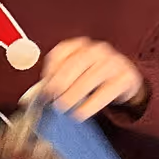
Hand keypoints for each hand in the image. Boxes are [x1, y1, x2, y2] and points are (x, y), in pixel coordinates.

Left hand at [30, 38, 147, 120]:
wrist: (123, 79)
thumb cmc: (90, 76)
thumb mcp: (72, 74)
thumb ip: (54, 81)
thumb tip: (33, 99)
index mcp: (79, 45)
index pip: (61, 52)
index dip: (50, 70)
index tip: (44, 87)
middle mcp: (96, 49)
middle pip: (76, 64)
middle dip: (61, 83)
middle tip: (52, 100)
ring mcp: (113, 61)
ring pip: (92, 77)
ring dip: (74, 95)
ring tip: (63, 108)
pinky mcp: (125, 76)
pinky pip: (107, 91)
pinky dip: (91, 104)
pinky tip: (80, 113)